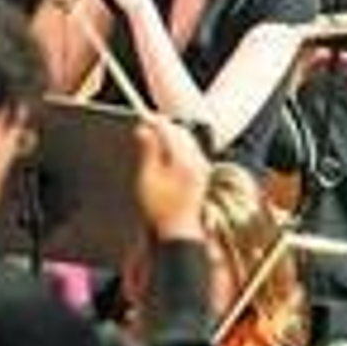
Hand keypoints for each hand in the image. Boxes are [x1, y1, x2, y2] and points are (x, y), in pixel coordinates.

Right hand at [133, 115, 208, 240]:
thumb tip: (144, 129)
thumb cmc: (159, 207)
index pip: (170, 131)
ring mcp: (202, 165)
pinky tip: (166, 150)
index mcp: (184, 160)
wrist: (178, 228)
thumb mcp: (147, 178)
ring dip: (173, 134)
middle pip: (181, 132)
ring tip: (153, 136)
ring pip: (188, 139)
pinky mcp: (203, 171)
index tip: (143, 117)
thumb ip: (148, 151)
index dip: (156, 122)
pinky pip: (192, 148)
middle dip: (165, 126)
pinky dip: (179, 144)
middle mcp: (197, 160)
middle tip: (146, 125)